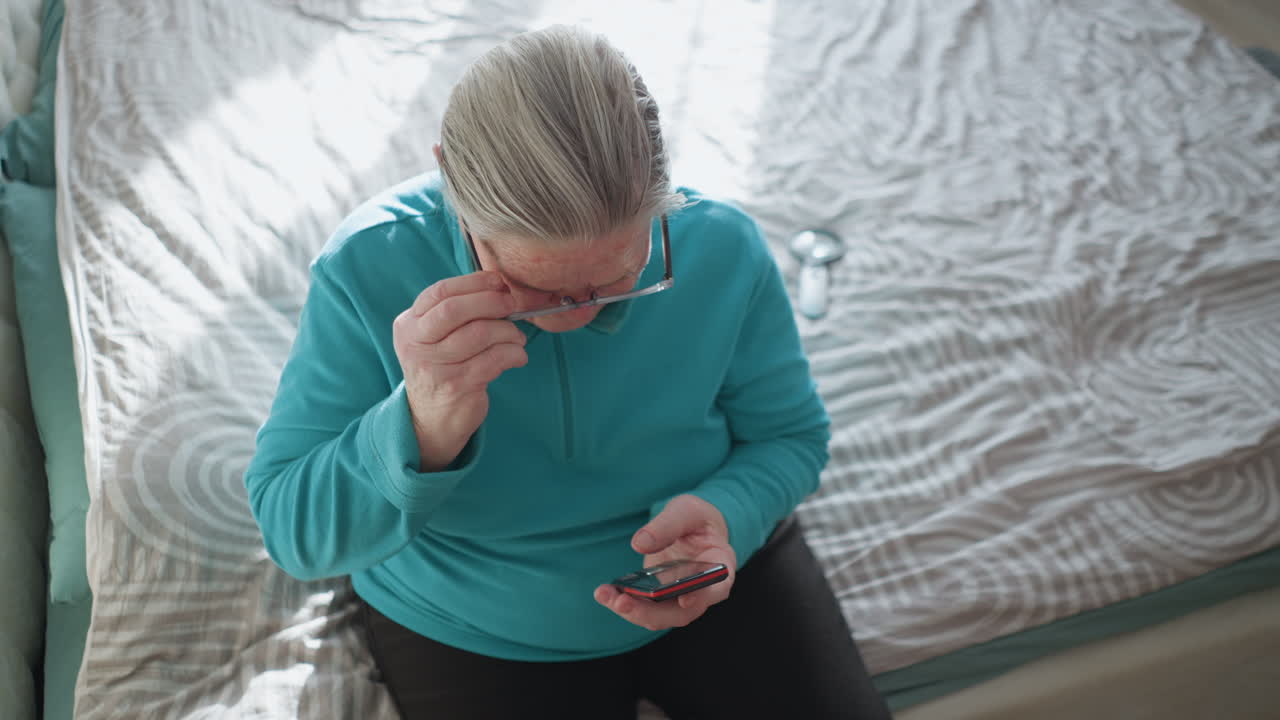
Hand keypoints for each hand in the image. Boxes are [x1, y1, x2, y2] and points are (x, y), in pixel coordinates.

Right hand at [393, 271, 526, 470]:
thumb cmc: (441, 369)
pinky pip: (495, 359)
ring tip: (516, 337)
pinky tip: (518, 356)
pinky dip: (514, 353)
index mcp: (408, 325)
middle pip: (455, 310)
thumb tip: (498, 288)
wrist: (431, 420)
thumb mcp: (434, 338)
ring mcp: (435, 367)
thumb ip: (456, 313)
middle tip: (511, 305)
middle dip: (491, 302)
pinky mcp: (457, 386)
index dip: (474, 283)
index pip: (440, 292)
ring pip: (480, 333)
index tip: (498, 282)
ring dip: (508, 331)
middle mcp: (416, 344)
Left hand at [594, 495, 736, 631]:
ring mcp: (680, 597)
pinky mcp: (660, 597)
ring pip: (659, 616)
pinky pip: (643, 607)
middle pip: (681, 613)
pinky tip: (605, 592)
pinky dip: (623, 602)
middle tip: (623, 603)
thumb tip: (640, 544)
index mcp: (720, 565)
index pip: (717, 588)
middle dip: (651, 613)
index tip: (684, 599)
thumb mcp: (685, 510)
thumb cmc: (695, 517)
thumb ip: (667, 524)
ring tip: (605, 595)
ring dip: (631, 611)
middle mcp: (702, 590)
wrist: (690, 524)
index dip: (702, 597)